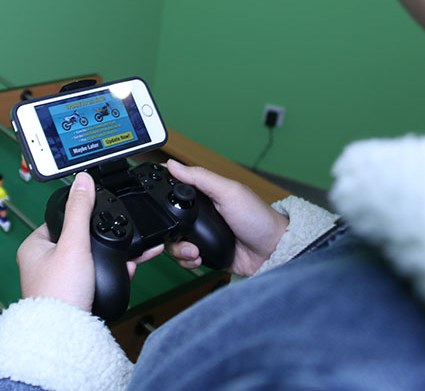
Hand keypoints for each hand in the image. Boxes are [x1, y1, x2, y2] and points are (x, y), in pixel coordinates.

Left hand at [17, 172, 163, 311]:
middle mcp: (41, 263)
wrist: (64, 336)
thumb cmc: (59, 293)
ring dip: (111, 256)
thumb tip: (82, 179)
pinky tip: (128, 269)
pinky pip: (95, 276)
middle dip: (103, 238)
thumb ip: (80, 210)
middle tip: (121, 235)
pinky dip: (112, 272)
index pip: (60, 219)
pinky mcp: (72, 295)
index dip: (82, 215)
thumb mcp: (73, 243)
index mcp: (33, 246)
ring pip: (90, 258)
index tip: (101, 213)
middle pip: (78, 239)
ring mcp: (57, 280)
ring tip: (131, 252)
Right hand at [165, 160, 288, 276]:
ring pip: (173, 242)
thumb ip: (200, 178)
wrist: (271, 252)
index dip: (161, 196)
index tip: (153, 202)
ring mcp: (201, 235)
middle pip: (169, 220)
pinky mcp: (204, 253)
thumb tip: (173, 164)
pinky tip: (198, 257)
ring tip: (194, 251)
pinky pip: (184, 258)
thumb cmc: (257, 218)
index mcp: (204, 195)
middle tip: (179, 236)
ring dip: (179, 249)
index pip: (174, 191)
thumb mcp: (228, 192)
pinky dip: (187, 260)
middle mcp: (200, 215)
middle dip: (170, 232)